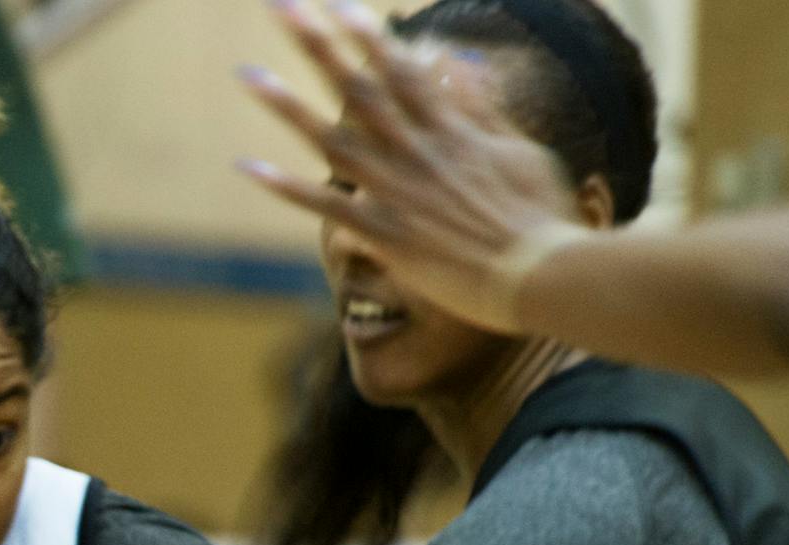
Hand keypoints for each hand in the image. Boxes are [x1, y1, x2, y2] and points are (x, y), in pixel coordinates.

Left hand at [236, 0, 586, 333]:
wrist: (536, 273)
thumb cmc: (539, 216)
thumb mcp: (520, 150)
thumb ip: (483, 111)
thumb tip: (456, 70)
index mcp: (451, 128)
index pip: (401, 70)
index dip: (367, 36)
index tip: (337, 5)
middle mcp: (418, 151)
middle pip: (358, 89)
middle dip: (318, 45)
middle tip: (282, 7)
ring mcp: (398, 191)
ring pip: (334, 140)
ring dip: (288, 107)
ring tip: (249, 76)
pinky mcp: (386, 233)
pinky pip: (326, 207)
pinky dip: (288, 188)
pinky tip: (250, 169)